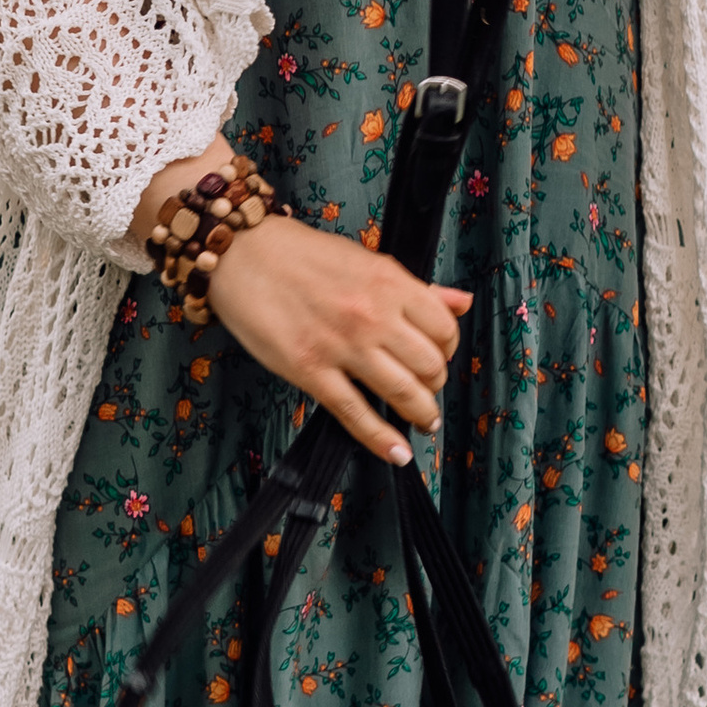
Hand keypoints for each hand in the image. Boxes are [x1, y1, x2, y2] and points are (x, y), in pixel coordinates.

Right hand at [206, 216, 473, 464]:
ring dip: (420, 414)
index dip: (448, 348)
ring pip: (402, 392)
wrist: (245, 254)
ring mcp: (342, 346)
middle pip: (429, 365)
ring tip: (423, 421)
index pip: (444, 328)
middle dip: (435, 384)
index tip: (440, 356)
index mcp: (390, 283)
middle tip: (427, 389)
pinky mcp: (310, 371)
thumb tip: (461, 302)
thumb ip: (417, 288)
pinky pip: (355, 414)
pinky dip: (381, 439)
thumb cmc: (304, 255)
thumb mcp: (368, 261)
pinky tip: (396, 452)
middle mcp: (372, 315)